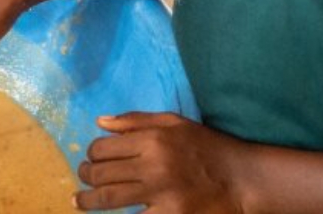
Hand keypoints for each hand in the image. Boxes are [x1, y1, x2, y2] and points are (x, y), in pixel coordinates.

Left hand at [75, 113, 250, 211]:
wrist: (243, 180)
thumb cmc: (207, 147)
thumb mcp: (172, 122)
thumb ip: (134, 120)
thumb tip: (100, 121)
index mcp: (151, 139)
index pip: (104, 148)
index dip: (92, 154)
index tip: (91, 159)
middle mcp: (152, 166)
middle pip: (102, 173)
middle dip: (85, 176)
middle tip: (81, 178)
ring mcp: (161, 195)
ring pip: (110, 198)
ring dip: (89, 200)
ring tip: (79, 202)